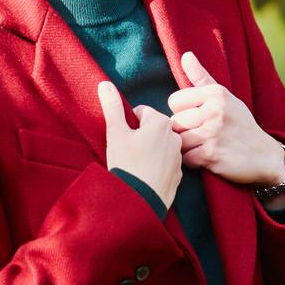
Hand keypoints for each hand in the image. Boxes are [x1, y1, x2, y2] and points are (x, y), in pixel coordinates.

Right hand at [97, 80, 182, 208]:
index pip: (141, 112)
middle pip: (152, 128)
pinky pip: (166, 162)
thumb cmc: (126, 165)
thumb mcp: (115, 133)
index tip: (124, 140)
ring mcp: (179, 155)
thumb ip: (112, 107)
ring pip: (160, 145)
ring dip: (149, 150)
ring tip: (137, 165)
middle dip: (140, 136)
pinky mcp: (179, 172)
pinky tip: (146, 176)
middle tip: (129, 153)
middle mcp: (175, 135)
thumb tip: (104, 83)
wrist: (138, 201)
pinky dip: (157, 166)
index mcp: (160, 122)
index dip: (128, 124)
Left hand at [169, 50, 284, 187]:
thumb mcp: (226, 97)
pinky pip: (185, 158)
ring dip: (187, 147)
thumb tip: (185, 55)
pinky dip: (193, 161)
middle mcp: (215, 110)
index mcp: (216, 93)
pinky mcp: (211, 155)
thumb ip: (201, 77)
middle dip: (185, 131)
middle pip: (175, 122)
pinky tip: (207, 158)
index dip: (184, 112)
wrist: (265, 155)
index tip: (199, 118)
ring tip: (204, 146)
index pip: (175, 100)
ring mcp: (213, 133)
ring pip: (178, 140)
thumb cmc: (240, 124)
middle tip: (203, 135)